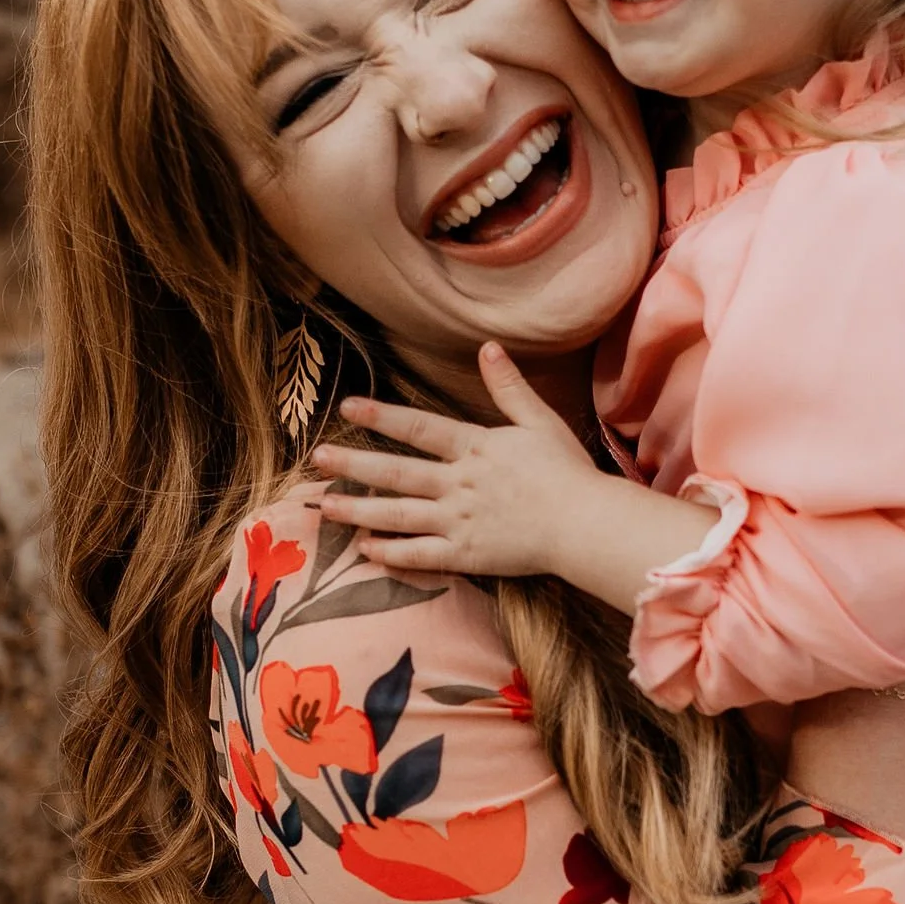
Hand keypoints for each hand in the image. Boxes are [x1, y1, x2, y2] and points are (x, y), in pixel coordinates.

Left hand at [305, 344, 607, 578]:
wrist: (587, 525)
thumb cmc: (568, 473)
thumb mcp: (540, 421)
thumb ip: (509, 388)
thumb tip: (488, 347)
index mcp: (476, 448)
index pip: (420, 428)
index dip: (382, 416)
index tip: (348, 408)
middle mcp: (459, 484)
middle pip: (396, 472)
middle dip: (353, 464)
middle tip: (317, 458)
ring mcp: (459, 521)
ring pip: (398, 514)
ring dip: (358, 510)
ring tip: (324, 505)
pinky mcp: (467, 555)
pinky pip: (421, 555)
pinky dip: (391, 553)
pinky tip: (365, 550)